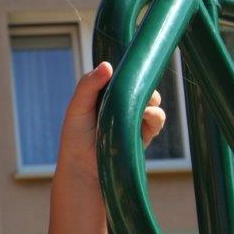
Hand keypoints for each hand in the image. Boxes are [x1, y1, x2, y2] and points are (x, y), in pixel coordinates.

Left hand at [56, 62, 164, 177]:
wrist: (83, 168)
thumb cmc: (75, 137)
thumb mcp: (77, 106)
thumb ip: (88, 85)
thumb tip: (108, 65)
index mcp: (104, 94)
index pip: (121, 76)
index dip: (128, 70)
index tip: (131, 65)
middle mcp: (120, 105)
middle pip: (140, 86)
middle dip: (142, 82)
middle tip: (136, 86)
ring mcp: (133, 119)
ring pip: (152, 101)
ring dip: (151, 98)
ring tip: (141, 104)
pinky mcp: (143, 134)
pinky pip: (158, 120)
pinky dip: (156, 115)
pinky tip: (147, 115)